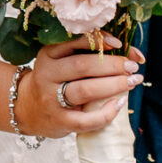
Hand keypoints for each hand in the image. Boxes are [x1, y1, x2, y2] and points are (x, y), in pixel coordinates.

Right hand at [18, 38, 143, 137]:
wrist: (28, 109)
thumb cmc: (56, 81)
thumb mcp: (64, 63)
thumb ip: (92, 55)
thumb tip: (133, 54)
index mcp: (48, 55)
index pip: (73, 42)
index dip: (98, 41)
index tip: (118, 43)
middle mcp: (47, 75)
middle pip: (82, 66)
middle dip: (112, 65)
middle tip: (132, 67)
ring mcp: (51, 100)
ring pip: (84, 90)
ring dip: (113, 85)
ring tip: (132, 82)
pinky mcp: (59, 122)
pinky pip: (86, 120)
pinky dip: (106, 113)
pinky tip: (119, 103)